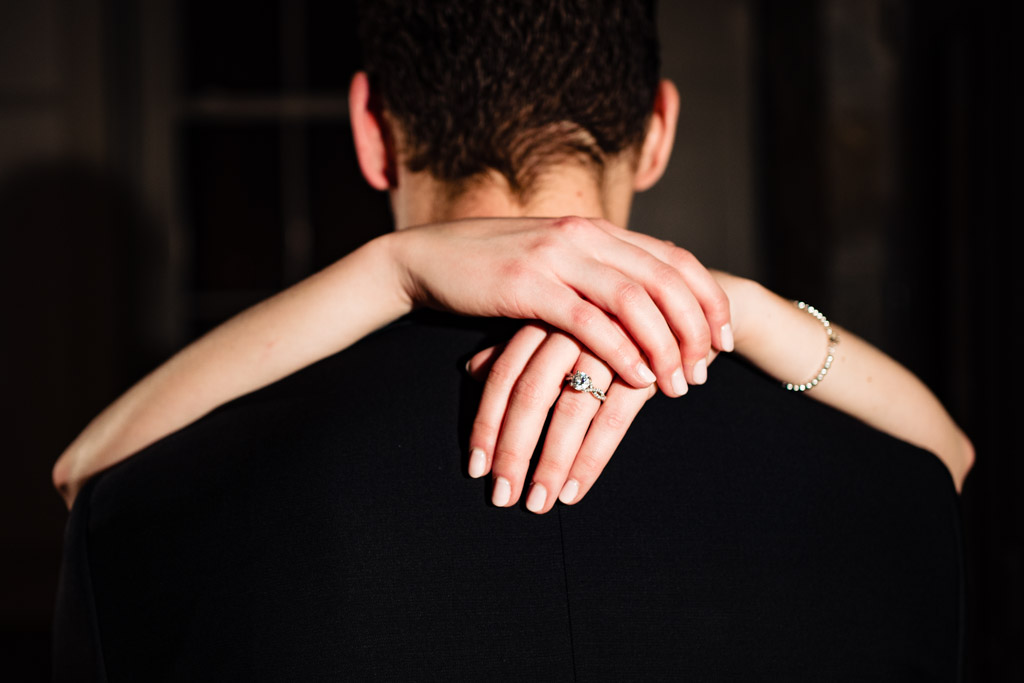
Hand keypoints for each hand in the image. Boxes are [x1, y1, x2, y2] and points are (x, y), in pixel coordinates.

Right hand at [390, 216, 732, 395]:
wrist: (426, 258)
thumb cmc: (491, 268)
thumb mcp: (553, 262)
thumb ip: (595, 275)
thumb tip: (641, 308)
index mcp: (596, 229)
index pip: (674, 259)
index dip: (708, 299)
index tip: (724, 339)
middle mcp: (584, 234)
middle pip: (664, 280)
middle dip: (695, 328)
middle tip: (705, 370)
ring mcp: (556, 256)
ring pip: (634, 300)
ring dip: (664, 346)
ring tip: (677, 384)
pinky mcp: (527, 284)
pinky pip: (588, 321)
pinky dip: (620, 351)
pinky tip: (637, 378)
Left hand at [466, 324, 661, 511]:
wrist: (676, 301)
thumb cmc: (608, 320)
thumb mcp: (561, 326)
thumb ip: (518, 347)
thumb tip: (471, 369)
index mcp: (544, 319)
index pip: (503, 375)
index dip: (487, 423)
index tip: (476, 467)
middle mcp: (571, 330)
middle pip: (531, 396)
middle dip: (513, 451)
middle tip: (502, 495)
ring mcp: (609, 347)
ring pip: (570, 411)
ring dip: (551, 463)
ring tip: (538, 502)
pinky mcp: (644, 368)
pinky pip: (612, 419)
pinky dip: (592, 458)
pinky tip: (574, 490)